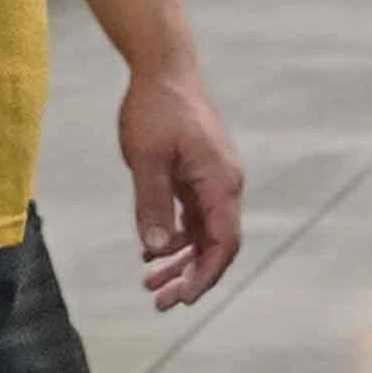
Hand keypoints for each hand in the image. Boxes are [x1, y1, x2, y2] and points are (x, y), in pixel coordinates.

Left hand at [117, 66, 244, 307]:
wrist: (164, 69)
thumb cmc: (156, 110)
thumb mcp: (147, 159)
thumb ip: (152, 205)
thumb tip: (155, 251)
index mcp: (220, 183)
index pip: (223, 242)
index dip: (206, 275)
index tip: (182, 299)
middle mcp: (224, 185)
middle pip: (216, 245)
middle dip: (190, 276)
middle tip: (159, 302)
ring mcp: (213, 181)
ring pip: (204, 234)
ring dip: (180, 261)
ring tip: (150, 284)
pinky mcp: (199, 175)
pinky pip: (194, 218)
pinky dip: (176, 238)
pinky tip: (151, 252)